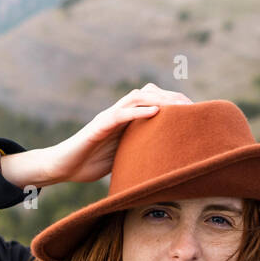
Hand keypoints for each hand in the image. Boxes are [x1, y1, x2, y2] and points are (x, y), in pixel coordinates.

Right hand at [40, 84, 193, 184]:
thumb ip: (140, 152)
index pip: (155, 102)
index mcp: (127, 120)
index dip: (175, 103)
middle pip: (150, 94)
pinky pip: (119, 115)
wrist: (63, 166)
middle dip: (173, 98)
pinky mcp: (97, 127)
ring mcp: (108, 117)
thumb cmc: (91, 163)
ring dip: (160, 99)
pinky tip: (154, 113)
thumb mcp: (124, 157)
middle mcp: (119, 113)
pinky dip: (137, 112)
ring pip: (137, 98)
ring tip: (179, 106)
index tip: (196, 112)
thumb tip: (166, 163)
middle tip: (194, 107)